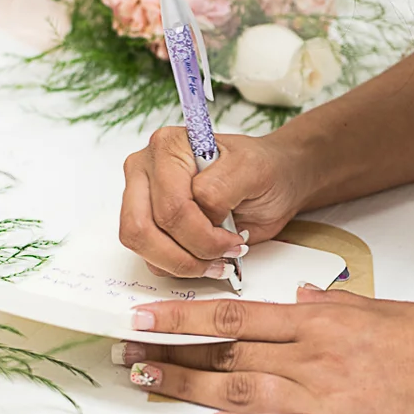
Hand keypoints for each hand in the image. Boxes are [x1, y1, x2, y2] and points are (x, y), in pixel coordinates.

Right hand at [119, 126, 312, 277]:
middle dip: (188, 254)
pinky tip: (205, 259)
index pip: (171, 206)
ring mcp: (140, 197)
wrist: (273, 179)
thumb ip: (219, 187)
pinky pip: (149, 257)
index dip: (204, 234)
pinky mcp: (145, 222)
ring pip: (142, 245)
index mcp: (167, 147)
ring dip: (182, 264)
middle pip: (144, 228)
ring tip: (216, 261)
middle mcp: (145, 169)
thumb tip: (200, 213)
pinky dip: (178, 267)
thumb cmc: (262, 170)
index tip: (235, 240)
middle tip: (223, 256)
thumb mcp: (251, 169)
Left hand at [121, 287, 413, 413]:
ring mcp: (325, 397)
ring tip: (148, 382)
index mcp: (319, 319)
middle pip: (225, 352)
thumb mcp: (379, 306)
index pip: (233, 314)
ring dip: (189, 387)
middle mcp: (313, 355)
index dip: (181, 315)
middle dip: (170, 351)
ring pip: (240, 390)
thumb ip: (330, 302)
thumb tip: (289, 293)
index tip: (142, 315)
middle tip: (125, 352)